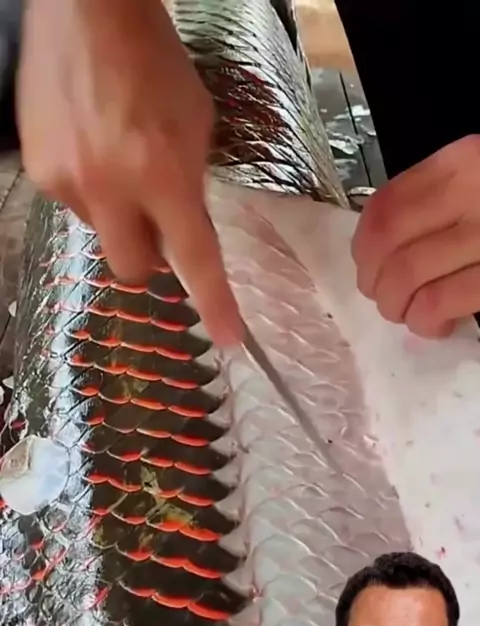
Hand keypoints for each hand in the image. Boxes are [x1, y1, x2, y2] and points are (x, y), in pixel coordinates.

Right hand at [17, 0, 242, 347]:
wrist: (88, 12)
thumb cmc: (156, 62)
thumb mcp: (196, 125)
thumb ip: (191, 185)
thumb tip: (182, 228)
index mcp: (163, 175)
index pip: (195, 259)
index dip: (214, 304)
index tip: (229, 338)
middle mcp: (111, 188)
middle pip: (134, 270)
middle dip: (150, 258)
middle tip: (156, 224)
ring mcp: (69, 181)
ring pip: (101, 234)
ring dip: (116, 214)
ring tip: (117, 160)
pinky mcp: (39, 170)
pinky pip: (71, 204)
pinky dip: (88, 188)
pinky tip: (91, 148)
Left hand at [352, 136, 479, 337]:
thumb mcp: (478, 178)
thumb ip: (436, 198)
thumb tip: (378, 246)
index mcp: (459, 162)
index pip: (385, 206)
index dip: (362, 247)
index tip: (366, 268)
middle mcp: (471, 192)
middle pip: (389, 245)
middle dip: (375, 283)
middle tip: (385, 300)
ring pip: (408, 277)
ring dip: (397, 308)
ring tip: (410, 315)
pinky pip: (442, 301)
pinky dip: (426, 320)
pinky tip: (437, 324)